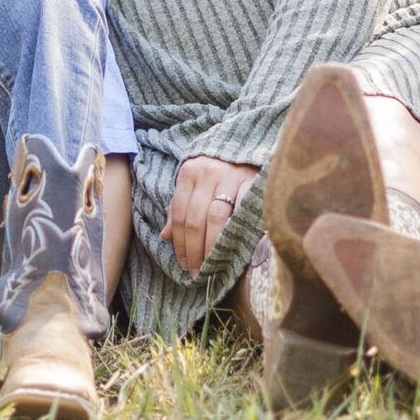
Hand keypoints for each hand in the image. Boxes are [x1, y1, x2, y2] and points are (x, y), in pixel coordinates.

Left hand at [160, 154, 258, 277]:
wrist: (249, 147)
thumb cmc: (218, 170)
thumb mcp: (194, 182)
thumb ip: (180, 206)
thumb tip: (165, 236)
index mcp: (189, 172)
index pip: (179, 213)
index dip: (179, 242)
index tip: (183, 263)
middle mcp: (207, 172)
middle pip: (195, 219)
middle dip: (193, 250)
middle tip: (196, 272)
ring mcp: (231, 177)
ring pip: (215, 219)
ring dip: (210, 247)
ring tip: (210, 266)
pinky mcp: (253, 183)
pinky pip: (241, 213)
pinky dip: (235, 233)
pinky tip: (232, 249)